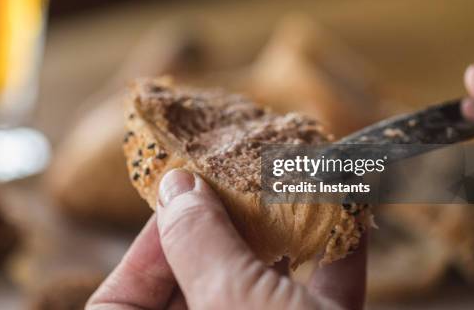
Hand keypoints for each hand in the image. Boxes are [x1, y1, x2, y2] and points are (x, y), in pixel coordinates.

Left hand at [87, 169, 365, 309]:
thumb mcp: (232, 303)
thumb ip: (198, 244)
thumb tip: (178, 184)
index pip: (120, 301)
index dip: (147, 245)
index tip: (182, 198)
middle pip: (200, 284)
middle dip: (228, 228)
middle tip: (243, 180)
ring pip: (264, 289)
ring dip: (290, 233)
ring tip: (299, 178)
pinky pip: (324, 297)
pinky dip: (340, 256)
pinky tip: (353, 201)